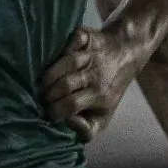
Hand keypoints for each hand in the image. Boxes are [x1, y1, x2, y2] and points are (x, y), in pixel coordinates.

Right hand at [43, 23, 150, 140]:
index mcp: (101, 96)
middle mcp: (96, 75)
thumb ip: (87, 130)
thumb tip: (67, 123)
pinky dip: (62, 46)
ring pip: (67, 62)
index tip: (48, 112)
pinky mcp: (86, 36)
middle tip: (42, 97)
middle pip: (66, 84)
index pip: (71, 105)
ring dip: (49, 74)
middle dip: (48, 94)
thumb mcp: (103, 117)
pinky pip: (73, 39)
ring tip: (42, 82)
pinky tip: (55, 57)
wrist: (126, 54)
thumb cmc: (108, 90)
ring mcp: (91, 54)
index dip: (55, 110)